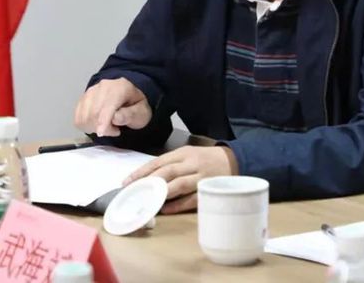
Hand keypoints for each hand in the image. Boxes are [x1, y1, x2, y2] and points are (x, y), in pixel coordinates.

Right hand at [73, 77, 151, 136]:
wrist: (128, 98)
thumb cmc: (136, 106)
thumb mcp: (142, 112)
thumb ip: (131, 115)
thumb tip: (115, 118)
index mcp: (120, 87)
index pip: (108, 104)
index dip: (103, 120)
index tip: (101, 133)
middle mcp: (103, 86)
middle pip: (94, 112)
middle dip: (103, 128)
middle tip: (115, 130)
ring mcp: (90, 92)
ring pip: (84, 117)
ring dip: (94, 128)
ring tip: (108, 126)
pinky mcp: (82, 99)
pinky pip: (78, 119)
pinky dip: (86, 126)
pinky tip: (98, 124)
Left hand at [123, 146, 237, 213]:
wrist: (236, 161)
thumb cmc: (207, 159)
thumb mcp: (189, 155)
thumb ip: (172, 164)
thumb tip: (148, 179)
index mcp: (184, 152)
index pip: (159, 161)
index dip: (142, 172)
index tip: (126, 182)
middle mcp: (192, 163)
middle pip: (167, 172)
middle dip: (148, 182)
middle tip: (133, 192)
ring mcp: (202, 177)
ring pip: (179, 185)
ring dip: (162, 194)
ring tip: (147, 201)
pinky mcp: (209, 189)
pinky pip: (191, 199)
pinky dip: (178, 205)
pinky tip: (166, 210)